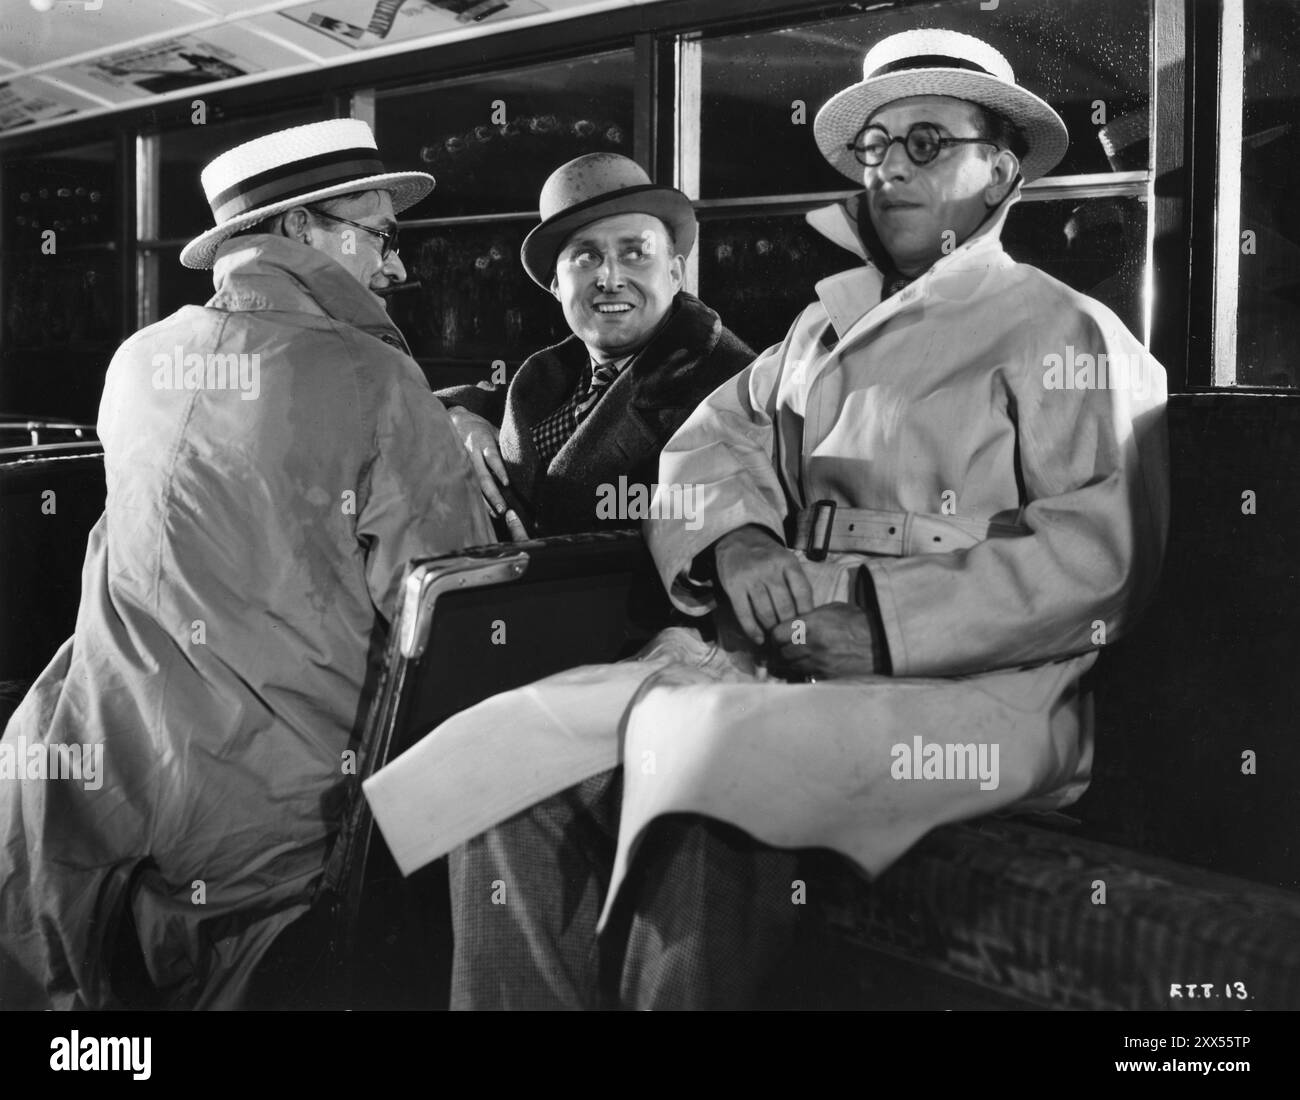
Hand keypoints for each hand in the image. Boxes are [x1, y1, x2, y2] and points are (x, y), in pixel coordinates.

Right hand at [449, 407, 509, 516]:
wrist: (453, 420)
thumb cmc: (480, 428)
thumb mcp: (494, 431)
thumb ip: (504, 446)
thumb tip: (523, 462)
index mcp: (482, 440)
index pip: (492, 456)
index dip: (499, 470)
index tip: (506, 483)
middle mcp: (471, 452)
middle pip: (482, 475)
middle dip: (493, 493)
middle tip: (503, 508)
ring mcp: (462, 462)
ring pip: (474, 484)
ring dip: (485, 501)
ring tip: (497, 514)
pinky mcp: (457, 469)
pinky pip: (467, 486)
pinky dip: (476, 498)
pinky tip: (484, 510)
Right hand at [711, 525, 814, 645]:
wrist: (737, 539)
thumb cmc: (767, 556)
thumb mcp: (786, 561)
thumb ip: (796, 583)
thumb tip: (807, 616)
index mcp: (788, 562)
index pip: (802, 593)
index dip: (806, 614)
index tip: (806, 627)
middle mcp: (770, 569)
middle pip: (784, 606)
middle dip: (788, 626)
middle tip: (791, 637)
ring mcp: (751, 578)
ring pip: (765, 612)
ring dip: (771, 629)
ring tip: (775, 637)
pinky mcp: (733, 587)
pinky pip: (744, 614)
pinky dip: (752, 630)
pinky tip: (759, 639)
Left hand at [767, 603, 881, 680]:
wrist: (880, 642)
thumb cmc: (857, 621)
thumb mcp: (831, 609)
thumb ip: (808, 616)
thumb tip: (791, 623)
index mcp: (813, 624)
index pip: (777, 634)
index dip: (775, 634)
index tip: (778, 634)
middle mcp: (813, 644)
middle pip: (781, 652)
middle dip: (780, 649)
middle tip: (782, 647)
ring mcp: (819, 662)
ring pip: (790, 666)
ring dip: (788, 662)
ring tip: (791, 657)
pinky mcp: (826, 676)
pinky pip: (804, 676)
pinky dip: (801, 672)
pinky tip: (804, 666)